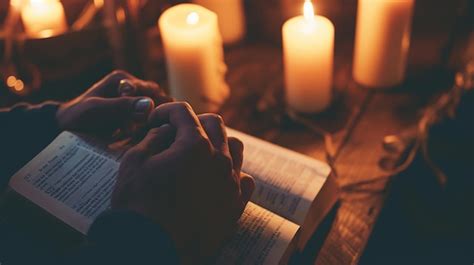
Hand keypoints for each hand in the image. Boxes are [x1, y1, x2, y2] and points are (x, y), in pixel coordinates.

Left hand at [56, 70, 170, 136]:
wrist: (65, 128)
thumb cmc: (76, 117)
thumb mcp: (96, 110)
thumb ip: (121, 106)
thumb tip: (150, 105)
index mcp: (122, 79)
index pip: (150, 90)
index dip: (150, 108)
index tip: (140, 124)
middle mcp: (131, 87)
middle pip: (157, 99)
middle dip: (153, 116)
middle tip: (144, 132)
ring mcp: (134, 100)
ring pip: (156, 110)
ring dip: (152, 123)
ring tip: (144, 135)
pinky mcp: (135, 113)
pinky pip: (150, 118)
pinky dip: (149, 128)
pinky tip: (144, 137)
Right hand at [112, 102, 254, 261]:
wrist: (152, 248)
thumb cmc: (138, 204)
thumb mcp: (134, 162)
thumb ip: (153, 137)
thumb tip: (166, 131)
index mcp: (194, 144)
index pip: (183, 112)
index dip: (165, 112)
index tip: (154, 122)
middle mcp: (219, 159)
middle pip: (214, 124)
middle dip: (193, 122)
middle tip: (175, 134)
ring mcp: (231, 183)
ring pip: (234, 148)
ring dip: (218, 143)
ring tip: (200, 153)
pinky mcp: (235, 205)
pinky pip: (245, 179)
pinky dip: (233, 172)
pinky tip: (217, 178)